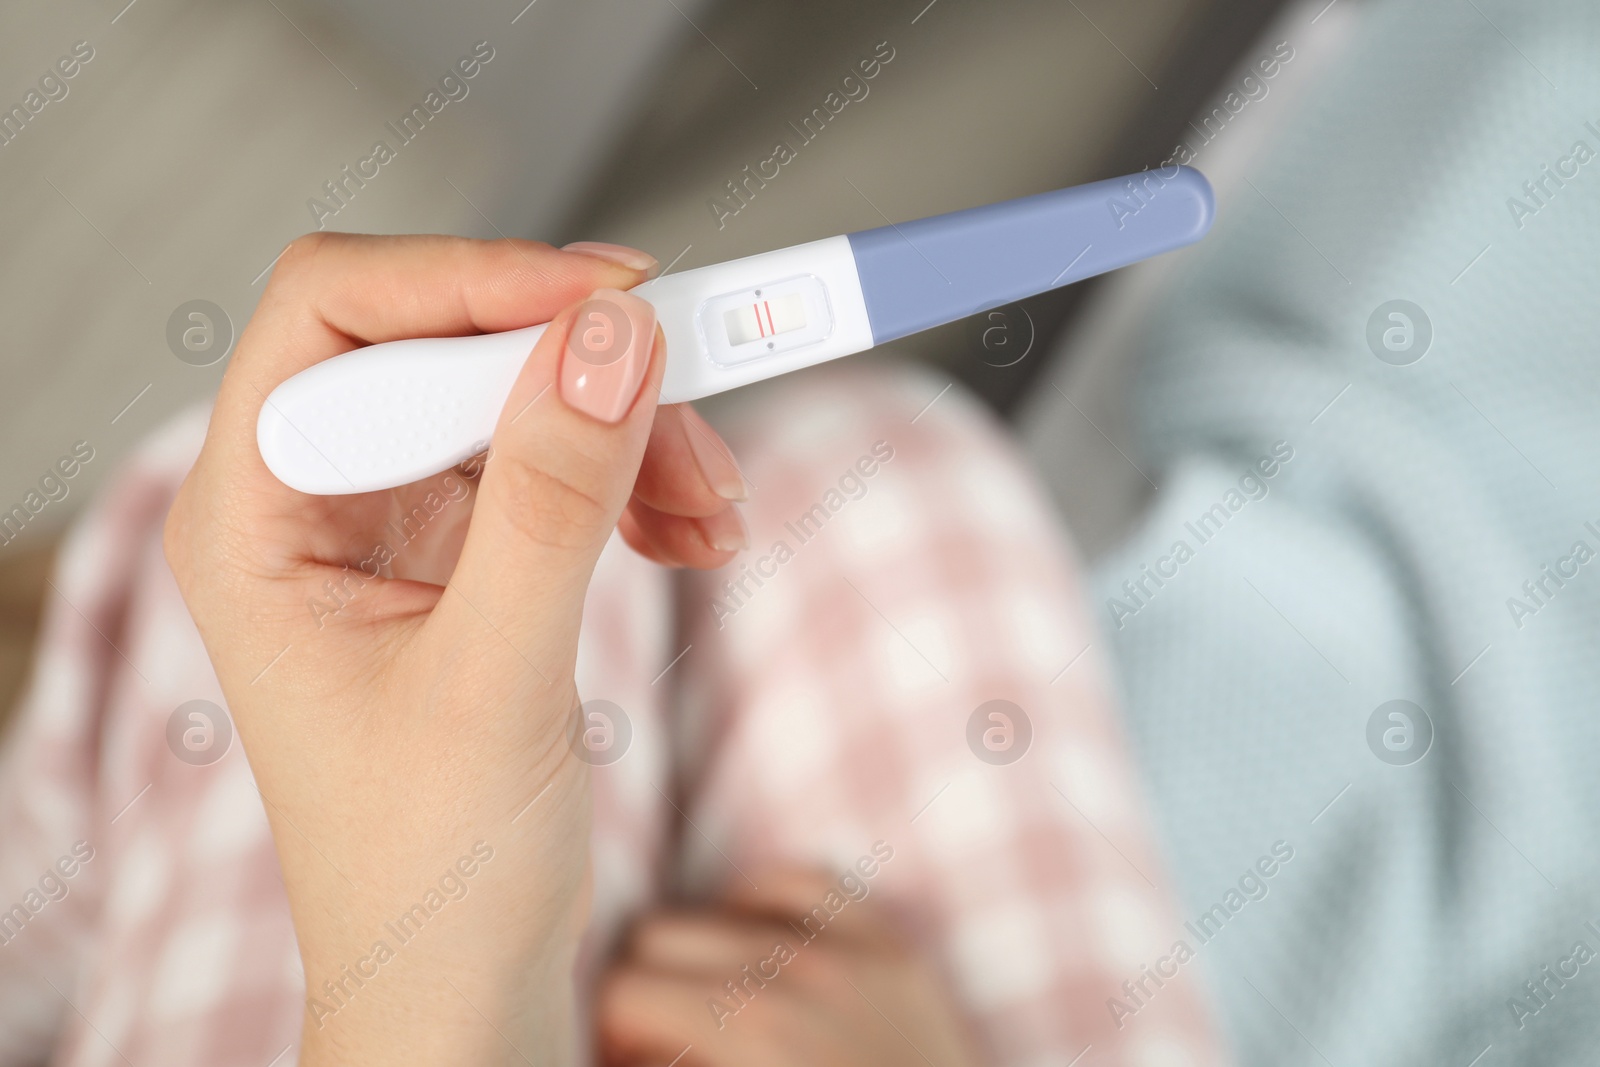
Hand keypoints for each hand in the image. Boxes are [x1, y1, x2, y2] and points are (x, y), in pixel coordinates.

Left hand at [164, 233, 747, 1063]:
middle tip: (694, 402)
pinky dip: (637, 479)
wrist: (461, 978)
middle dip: (581, 371)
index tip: (615, 295)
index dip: (474, 279)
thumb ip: (548, 499)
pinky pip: (558, 462)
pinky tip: (697, 532)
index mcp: (252, 517)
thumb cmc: (428, 869)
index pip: (335, 314)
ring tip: (716, 508)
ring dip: (631, 430)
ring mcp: (391, 523)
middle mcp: (311, 501)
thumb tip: (610, 338)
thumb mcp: (494, 677)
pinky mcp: (463, 552)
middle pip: (445, 343)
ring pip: (519, 395)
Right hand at [597, 870, 986, 1066]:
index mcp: (748, 1027)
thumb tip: (621, 1056)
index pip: (622, 988)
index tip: (625, 1064)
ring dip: (695, 952)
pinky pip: (803, 885)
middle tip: (654, 1048)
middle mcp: (797, 971)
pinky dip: (763, 906)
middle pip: (657, 934)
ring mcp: (853, 950)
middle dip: (640, 993)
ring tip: (701, 1008)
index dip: (607, 1033)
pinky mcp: (891, 948)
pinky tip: (751, 948)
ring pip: (718, 899)